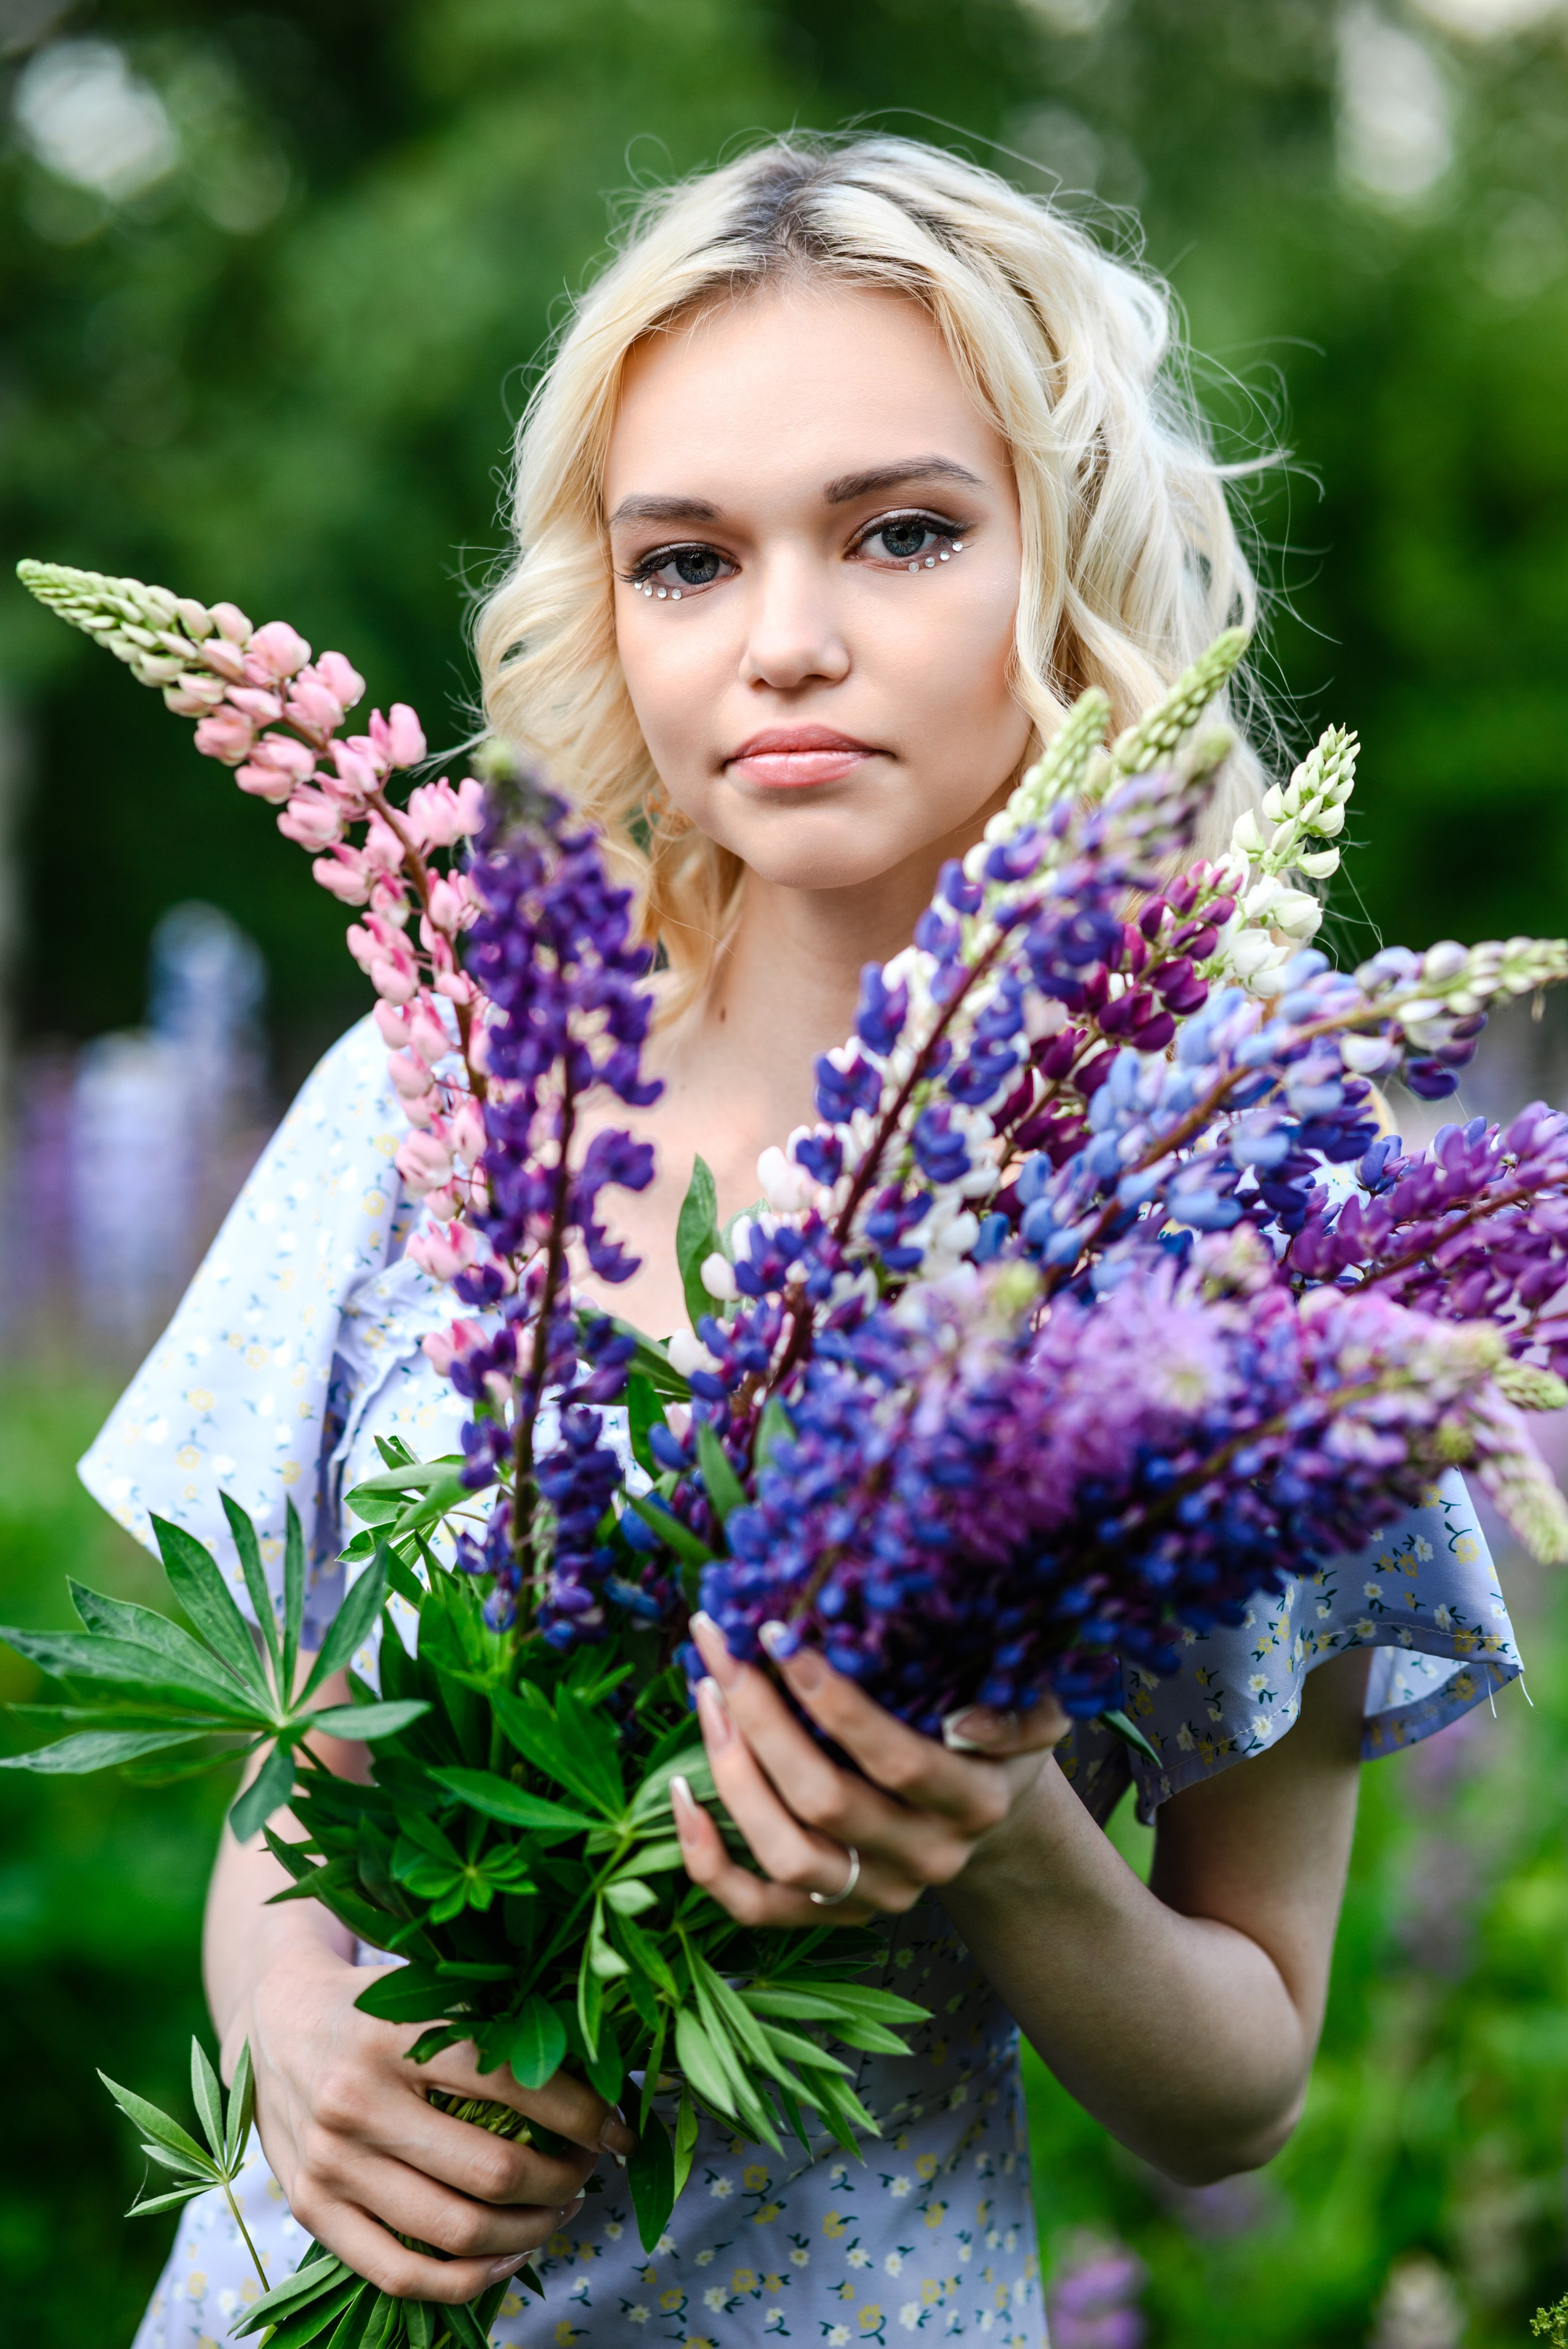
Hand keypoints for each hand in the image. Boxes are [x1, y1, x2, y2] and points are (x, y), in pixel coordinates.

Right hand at [232, 1942, 636, 2303]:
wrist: (273, 2023)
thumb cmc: (373, 2005)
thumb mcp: (425, 1992)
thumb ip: (491, 2025)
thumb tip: (596, 2069)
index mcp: (395, 2034)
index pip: (512, 2083)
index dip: (582, 2114)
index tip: (621, 2129)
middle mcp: (358, 2101)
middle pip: (491, 2170)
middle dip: (563, 2179)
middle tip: (591, 2170)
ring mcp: (330, 2163)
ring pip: (454, 2231)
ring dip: (529, 2230)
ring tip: (561, 2209)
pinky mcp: (311, 2210)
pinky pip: (399, 2274)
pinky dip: (468, 2279)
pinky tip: (508, 2255)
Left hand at [672, 1610, 1069, 1923]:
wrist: (989, 1811)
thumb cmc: (992, 1738)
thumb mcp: (1032, 1712)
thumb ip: (1019, 1711)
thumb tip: (965, 1720)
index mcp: (973, 1803)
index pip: (896, 1760)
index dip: (834, 1702)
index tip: (779, 1635)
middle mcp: (925, 1858)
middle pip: (826, 1803)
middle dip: (762, 1721)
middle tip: (723, 1651)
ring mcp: (875, 1894)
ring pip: (786, 1854)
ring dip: (732, 1774)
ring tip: (707, 1697)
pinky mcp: (832, 1916)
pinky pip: (755, 1908)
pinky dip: (706, 1859)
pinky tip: (679, 1792)